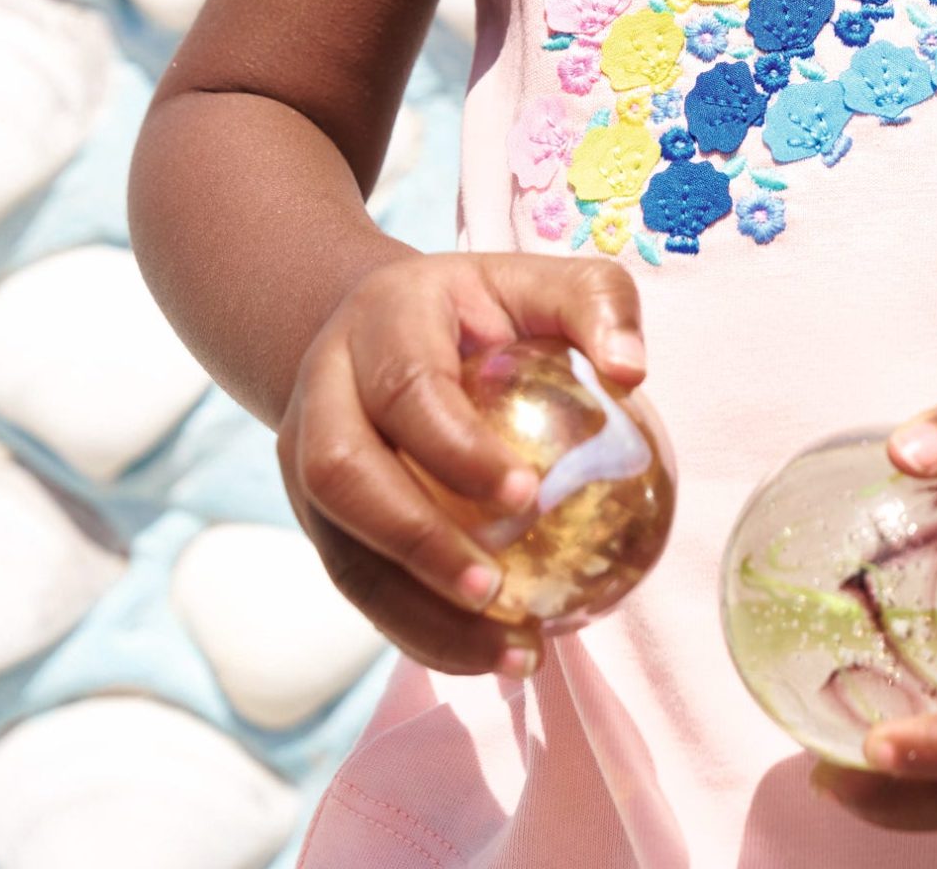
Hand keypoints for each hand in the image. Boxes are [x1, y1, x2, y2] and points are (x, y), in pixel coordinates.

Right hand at [276, 248, 643, 674]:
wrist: (377, 322)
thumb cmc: (482, 307)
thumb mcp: (541, 280)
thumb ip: (595, 303)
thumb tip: (630, 371)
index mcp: (380, 320)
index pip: (404, 388)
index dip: (453, 448)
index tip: (526, 496)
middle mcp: (325, 390)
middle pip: (343, 476)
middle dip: (416, 544)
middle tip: (496, 590)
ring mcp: (306, 460)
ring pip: (342, 551)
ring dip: (419, 615)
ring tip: (510, 651)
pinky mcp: (317, 519)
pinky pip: (358, 587)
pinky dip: (419, 632)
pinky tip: (491, 655)